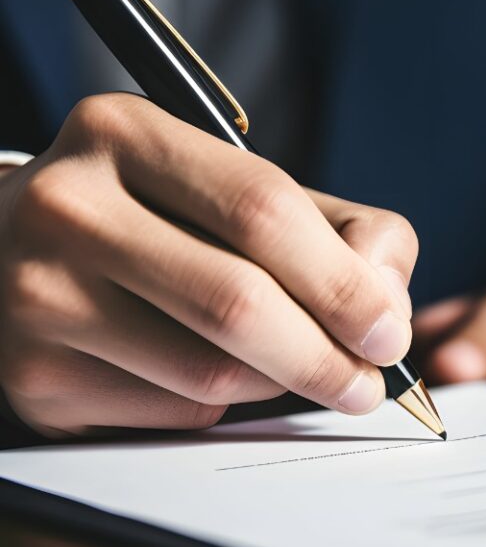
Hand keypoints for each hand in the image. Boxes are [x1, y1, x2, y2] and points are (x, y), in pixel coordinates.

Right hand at [0, 94, 417, 436]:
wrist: (21, 250)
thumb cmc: (163, 219)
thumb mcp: (245, 190)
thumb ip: (341, 229)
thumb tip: (387, 309)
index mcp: (128, 133)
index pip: (263, 210)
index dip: (343, 282)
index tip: (387, 333)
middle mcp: (69, 206)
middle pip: (236, 302)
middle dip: (326, 356)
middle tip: (368, 385)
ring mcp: (38, 294)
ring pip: (209, 373)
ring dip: (280, 385)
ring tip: (300, 371)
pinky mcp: (34, 376)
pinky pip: (172, 414)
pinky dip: (220, 408)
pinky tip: (216, 377)